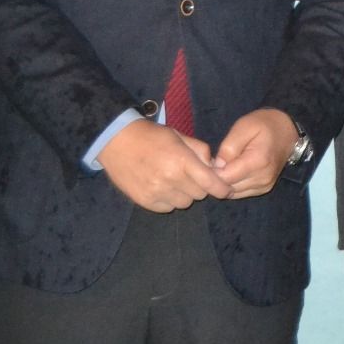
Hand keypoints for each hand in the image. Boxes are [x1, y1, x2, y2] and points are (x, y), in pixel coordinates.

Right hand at [95, 118, 231, 211]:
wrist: (116, 142)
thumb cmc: (152, 136)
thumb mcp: (180, 136)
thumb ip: (200, 151)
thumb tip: (214, 167)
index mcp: (182, 161)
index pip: (210, 183)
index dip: (222, 189)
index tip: (226, 190)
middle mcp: (170, 179)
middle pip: (199, 195)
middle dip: (201, 187)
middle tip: (192, 176)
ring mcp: (156, 192)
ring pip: (184, 203)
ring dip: (185, 194)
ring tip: (175, 181)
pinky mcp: (144, 201)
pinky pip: (167, 208)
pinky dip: (170, 200)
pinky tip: (163, 187)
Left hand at [214, 108, 297, 197]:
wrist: (287, 132)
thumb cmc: (264, 125)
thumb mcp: (244, 126)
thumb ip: (229, 147)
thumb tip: (217, 166)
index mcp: (258, 161)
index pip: (225, 178)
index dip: (211, 171)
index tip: (209, 160)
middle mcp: (263, 178)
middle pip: (227, 188)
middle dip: (217, 178)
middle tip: (215, 162)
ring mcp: (264, 185)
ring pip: (232, 193)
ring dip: (224, 182)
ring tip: (225, 165)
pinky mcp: (263, 189)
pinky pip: (240, 193)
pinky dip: (233, 185)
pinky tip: (233, 171)